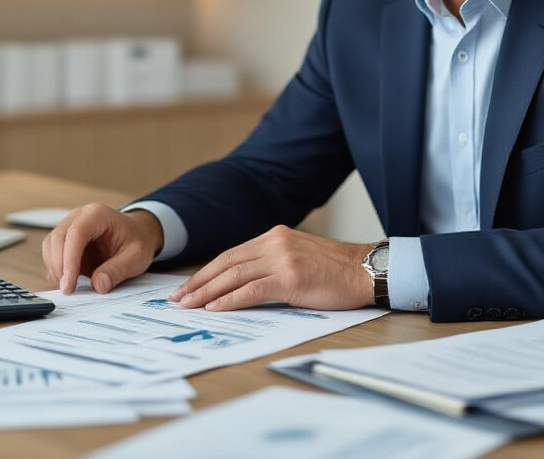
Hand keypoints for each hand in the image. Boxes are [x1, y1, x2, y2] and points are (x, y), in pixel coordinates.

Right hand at [41, 204, 163, 294]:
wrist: (138, 233)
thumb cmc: (137, 240)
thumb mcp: (136, 257)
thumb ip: (118, 270)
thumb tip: (98, 284)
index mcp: (98, 214)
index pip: (76, 234)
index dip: (69, 260)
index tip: (69, 284)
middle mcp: (79, 216)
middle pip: (57, 239)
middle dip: (59, 267)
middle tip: (68, 290)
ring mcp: (70, 225)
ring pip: (50, 246)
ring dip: (56, 268)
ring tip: (70, 287)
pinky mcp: (65, 239)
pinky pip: (52, 253)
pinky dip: (56, 269)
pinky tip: (68, 281)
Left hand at [169, 225, 374, 311]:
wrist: (366, 270)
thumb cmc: (335, 271)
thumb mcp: (298, 258)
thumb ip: (271, 264)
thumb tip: (241, 285)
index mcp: (274, 236)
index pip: (230, 254)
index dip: (206, 272)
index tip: (187, 287)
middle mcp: (275, 242)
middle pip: (226, 263)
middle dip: (198, 282)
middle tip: (177, 299)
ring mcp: (282, 259)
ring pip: (234, 275)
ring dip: (206, 292)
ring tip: (188, 305)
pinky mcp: (291, 278)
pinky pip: (252, 290)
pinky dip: (230, 299)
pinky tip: (214, 308)